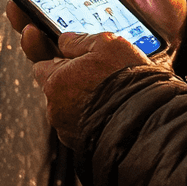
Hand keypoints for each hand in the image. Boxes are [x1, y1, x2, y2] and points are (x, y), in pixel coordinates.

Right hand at [5, 0, 186, 57]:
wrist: (182, 34)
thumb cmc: (162, 0)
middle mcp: (78, 9)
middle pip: (38, 5)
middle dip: (21, 2)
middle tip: (16, 0)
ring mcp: (80, 35)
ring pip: (42, 33)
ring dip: (28, 28)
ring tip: (27, 25)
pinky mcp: (85, 60)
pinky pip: (59, 60)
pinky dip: (47, 55)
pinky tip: (46, 48)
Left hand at [31, 31, 155, 146]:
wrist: (144, 123)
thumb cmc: (125, 82)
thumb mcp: (106, 44)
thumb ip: (79, 40)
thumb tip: (65, 40)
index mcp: (54, 81)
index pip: (41, 64)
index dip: (57, 58)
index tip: (67, 55)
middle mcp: (55, 108)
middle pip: (56, 87)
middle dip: (71, 80)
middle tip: (95, 72)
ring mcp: (68, 130)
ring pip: (70, 107)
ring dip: (82, 99)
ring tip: (108, 91)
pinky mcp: (81, 145)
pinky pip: (82, 125)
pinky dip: (92, 117)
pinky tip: (110, 108)